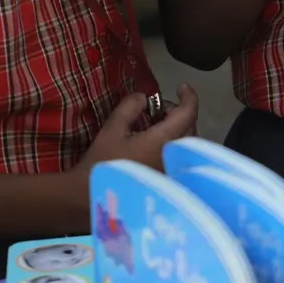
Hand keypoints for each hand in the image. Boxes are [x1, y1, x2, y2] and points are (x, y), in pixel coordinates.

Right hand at [76, 86, 198, 179]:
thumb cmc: (102, 161)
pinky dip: (174, 142)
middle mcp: (176, 155)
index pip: (189, 113)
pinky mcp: (169, 179)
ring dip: (178, 127)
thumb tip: (145, 97)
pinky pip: (180, 154)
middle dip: (179, 112)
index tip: (181, 87)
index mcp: (165, 140)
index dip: (189, 97)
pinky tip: (156, 142)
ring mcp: (175, 169)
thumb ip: (130, 107)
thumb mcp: (113, 129)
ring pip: (187, 141)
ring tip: (156, 123)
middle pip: (191, 126)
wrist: (92, 195)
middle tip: (157, 108)